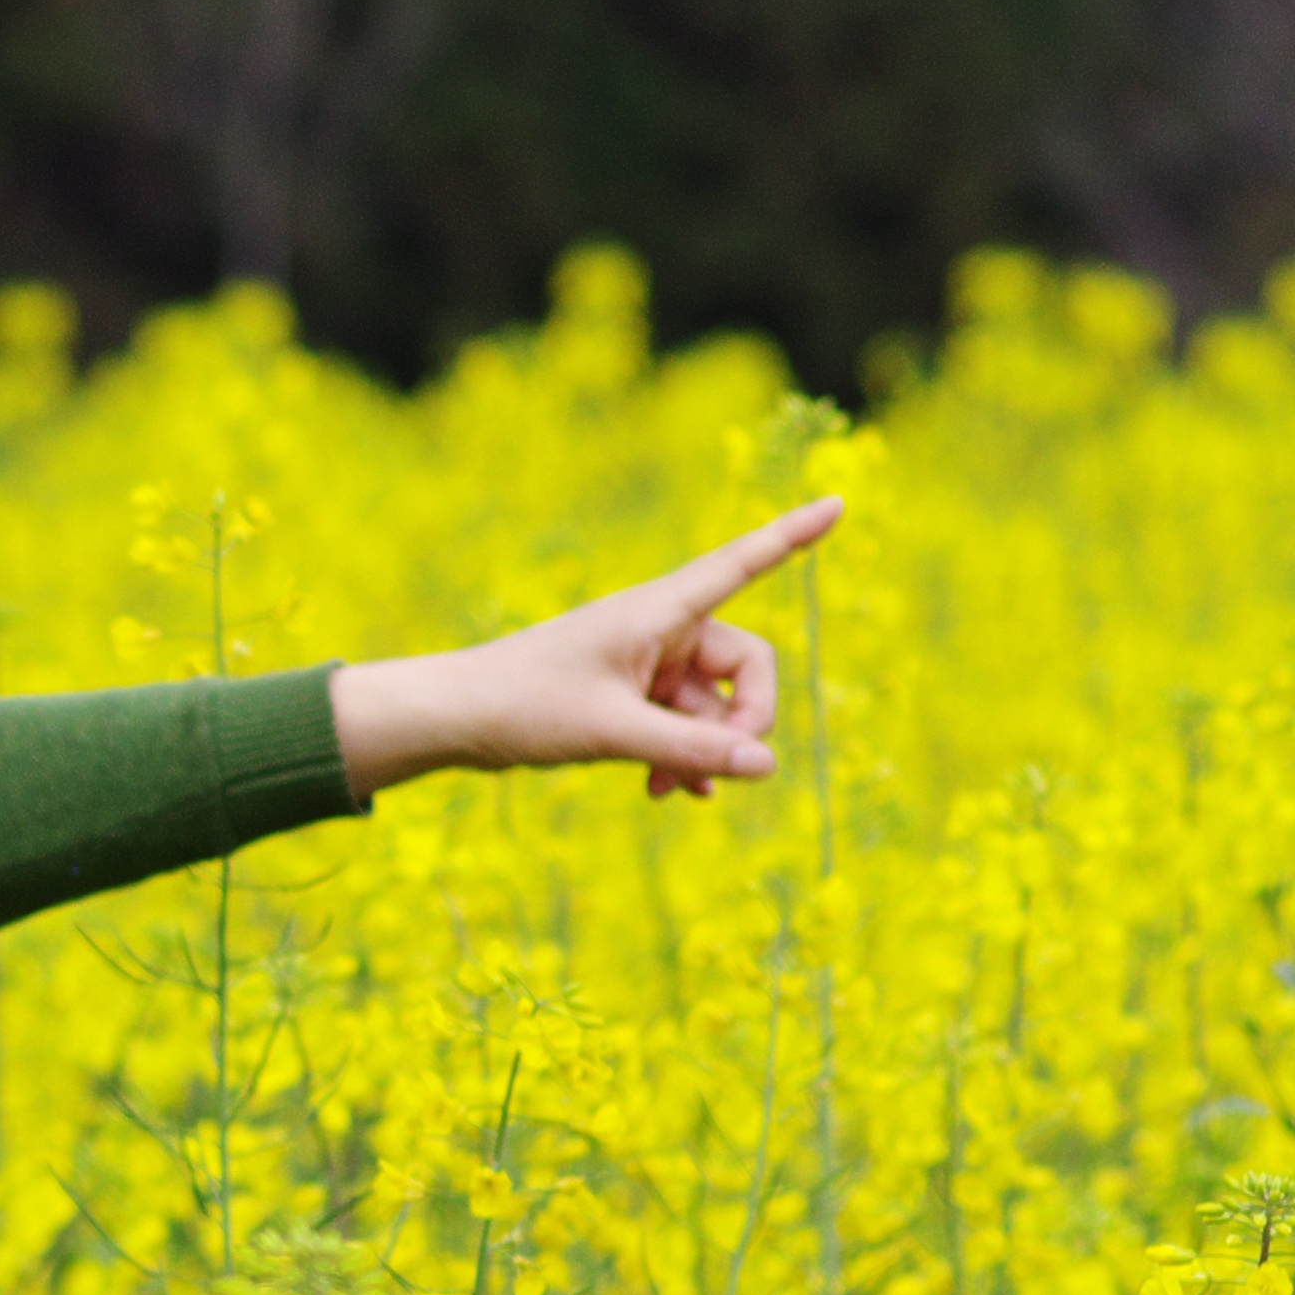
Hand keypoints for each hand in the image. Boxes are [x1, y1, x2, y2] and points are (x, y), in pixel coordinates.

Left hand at [329, 497, 839, 800]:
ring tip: (666, 788)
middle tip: (720, 768)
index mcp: (656, 612)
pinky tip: (672, 792)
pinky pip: (686, 723)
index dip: (791, 536)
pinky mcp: (631, 695)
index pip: (740, 564)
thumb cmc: (522, 707)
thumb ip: (692, 749)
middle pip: (747, 667)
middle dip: (743, 720)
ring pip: (715, 707)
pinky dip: (685, 755)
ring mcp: (647, 663)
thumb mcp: (612, 732)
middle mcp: (659, 630)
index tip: (840, 502)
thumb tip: (767, 765)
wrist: (454, 719)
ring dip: (704, 750)